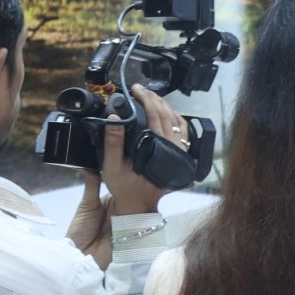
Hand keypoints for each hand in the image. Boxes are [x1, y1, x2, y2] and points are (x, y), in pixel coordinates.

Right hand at [104, 85, 190, 216]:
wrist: (138, 205)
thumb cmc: (124, 187)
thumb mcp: (111, 165)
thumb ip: (112, 141)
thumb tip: (114, 118)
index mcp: (155, 148)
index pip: (155, 115)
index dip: (145, 99)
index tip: (135, 89)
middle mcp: (171, 149)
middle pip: (167, 114)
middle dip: (154, 98)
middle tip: (140, 89)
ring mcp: (178, 152)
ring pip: (177, 121)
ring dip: (165, 105)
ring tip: (151, 96)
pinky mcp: (180, 156)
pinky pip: (183, 132)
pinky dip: (176, 118)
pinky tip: (166, 112)